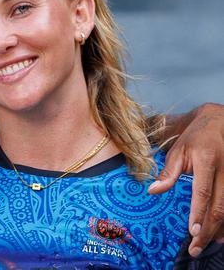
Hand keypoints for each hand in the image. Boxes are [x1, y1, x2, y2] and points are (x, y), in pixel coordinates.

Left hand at [148, 103, 223, 256]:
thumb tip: (152, 192)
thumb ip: (167, 172)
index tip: (193, 231)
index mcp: (207, 160)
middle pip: (219, 206)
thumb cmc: (195, 138)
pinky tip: (220, 233)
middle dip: (208, 229)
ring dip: (219, 229)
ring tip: (207, 244)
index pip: (204, 191)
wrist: (219, 122)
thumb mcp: (178, 150)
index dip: (199, 212)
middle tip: (195, 247)